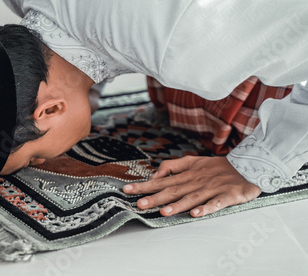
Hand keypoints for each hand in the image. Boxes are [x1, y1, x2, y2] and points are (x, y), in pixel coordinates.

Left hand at [122, 156, 260, 216]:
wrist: (248, 165)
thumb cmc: (217, 167)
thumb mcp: (193, 161)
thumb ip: (173, 166)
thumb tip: (155, 174)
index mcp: (187, 175)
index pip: (161, 181)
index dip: (144, 186)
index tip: (127, 190)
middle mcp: (196, 182)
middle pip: (173, 191)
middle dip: (156, 197)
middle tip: (139, 204)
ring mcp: (212, 189)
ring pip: (192, 198)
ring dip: (178, 205)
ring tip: (163, 211)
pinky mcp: (228, 196)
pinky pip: (216, 203)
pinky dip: (206, 208)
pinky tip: (196, 213)